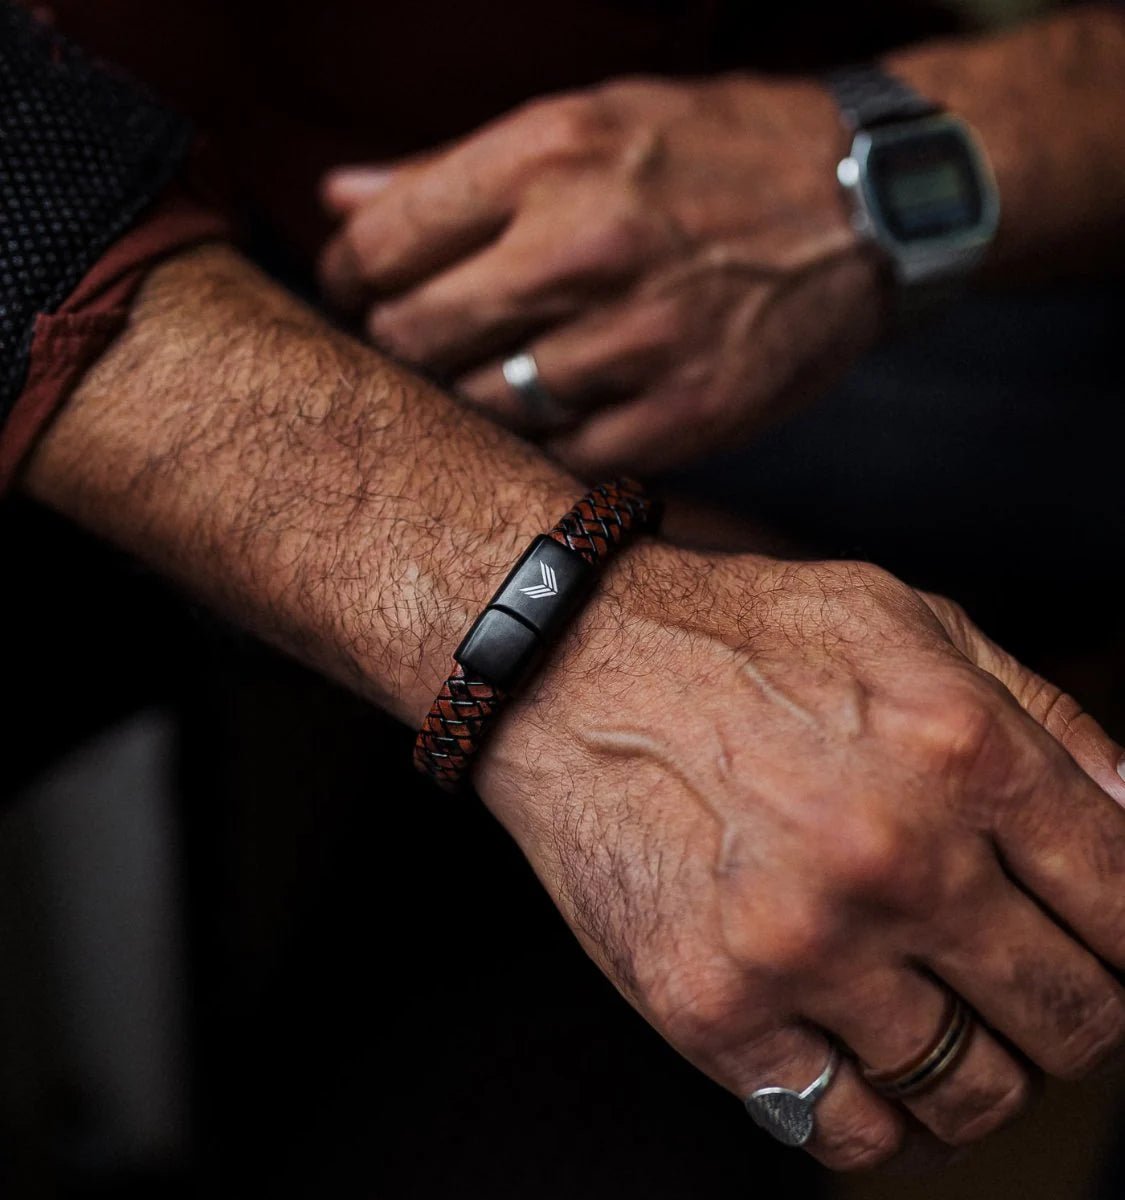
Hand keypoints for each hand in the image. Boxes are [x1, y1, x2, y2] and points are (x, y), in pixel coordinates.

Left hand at [318, 76, 883, 473]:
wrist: (864, 206)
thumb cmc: (710, 155)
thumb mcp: (583, 122)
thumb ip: (450, 169)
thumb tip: (335, 198)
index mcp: (546, 157)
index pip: (380, 245)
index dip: (347, 278)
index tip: (361, 291)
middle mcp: (583, 247)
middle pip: (413, 338)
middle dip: (396, 345)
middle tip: (419, 342)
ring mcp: (638, 341)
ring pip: (481, 408)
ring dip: (468, 399)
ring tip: (492, 375)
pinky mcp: (684, 416)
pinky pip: (560, 458)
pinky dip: (543, 442)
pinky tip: (555, 411)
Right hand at [475, 548, 1124, 1169]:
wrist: (571, 666)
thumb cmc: (739, 637)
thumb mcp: (911, 623)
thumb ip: (1047, 720)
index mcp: (959, 752)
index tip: (1103, 949)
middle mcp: (891, 857)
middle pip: (1073, 1019)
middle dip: (1074, 1015)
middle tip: (1025, 987)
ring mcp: (799, 945)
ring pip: (972, 1094)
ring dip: (978, 1070)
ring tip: (940, 1018)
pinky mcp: (711, 1006)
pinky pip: (849, 1129)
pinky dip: (881, 1112)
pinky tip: (861, 1053)